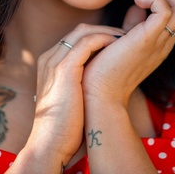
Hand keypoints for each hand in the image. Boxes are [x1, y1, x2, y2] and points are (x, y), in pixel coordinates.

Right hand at [26, 24, 124, 164]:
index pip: (75, 38)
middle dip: (104, 30)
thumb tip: (103, 80)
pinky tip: (118, 45)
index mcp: (50, 64)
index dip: (98, 37)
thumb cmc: (65, 126)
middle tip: (125, 35)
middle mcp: (49, 58)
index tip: (118, 42)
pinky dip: (104, 39)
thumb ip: (81, 82)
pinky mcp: (64, 68)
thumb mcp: (71, 97)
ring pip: (83, 32)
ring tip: (125, 38)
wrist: (50, 144)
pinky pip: (86, 42)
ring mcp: (54, 61)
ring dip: (106, 32)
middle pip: (79, 31)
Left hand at [81, 0, 174, 105]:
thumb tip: (138, 4)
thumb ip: (134, 22)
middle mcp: (168, 41)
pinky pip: (165, 11)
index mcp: (164, 41)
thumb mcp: (125, 39)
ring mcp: (161, 42)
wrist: (99, 92)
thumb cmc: (106, 66)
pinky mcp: (148, 41)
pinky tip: (136, 1)